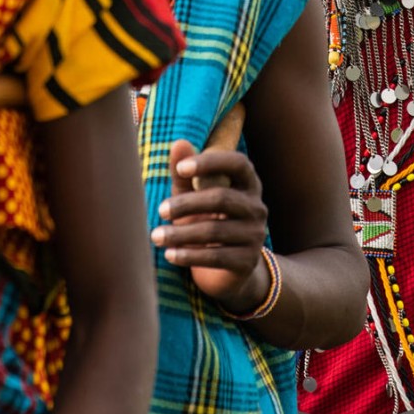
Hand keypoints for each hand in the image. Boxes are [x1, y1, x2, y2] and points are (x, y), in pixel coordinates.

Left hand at [148, 138, 271, 312]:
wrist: (225, 271)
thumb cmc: (206, 222)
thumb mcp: (193, 197)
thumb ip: (185, 174)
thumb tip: (178, 143)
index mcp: (248, 184)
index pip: (238, 163)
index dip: (211, 163)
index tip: (181, 168)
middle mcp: (257, 208)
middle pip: (222, 198)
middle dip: (187, 204)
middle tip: (161, 210)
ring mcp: (255, 236)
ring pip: (215, 230)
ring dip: (181, 233)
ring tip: (156, 236)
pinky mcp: (247, 262)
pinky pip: (215, 256)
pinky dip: (189, 255)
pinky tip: (169, 254)